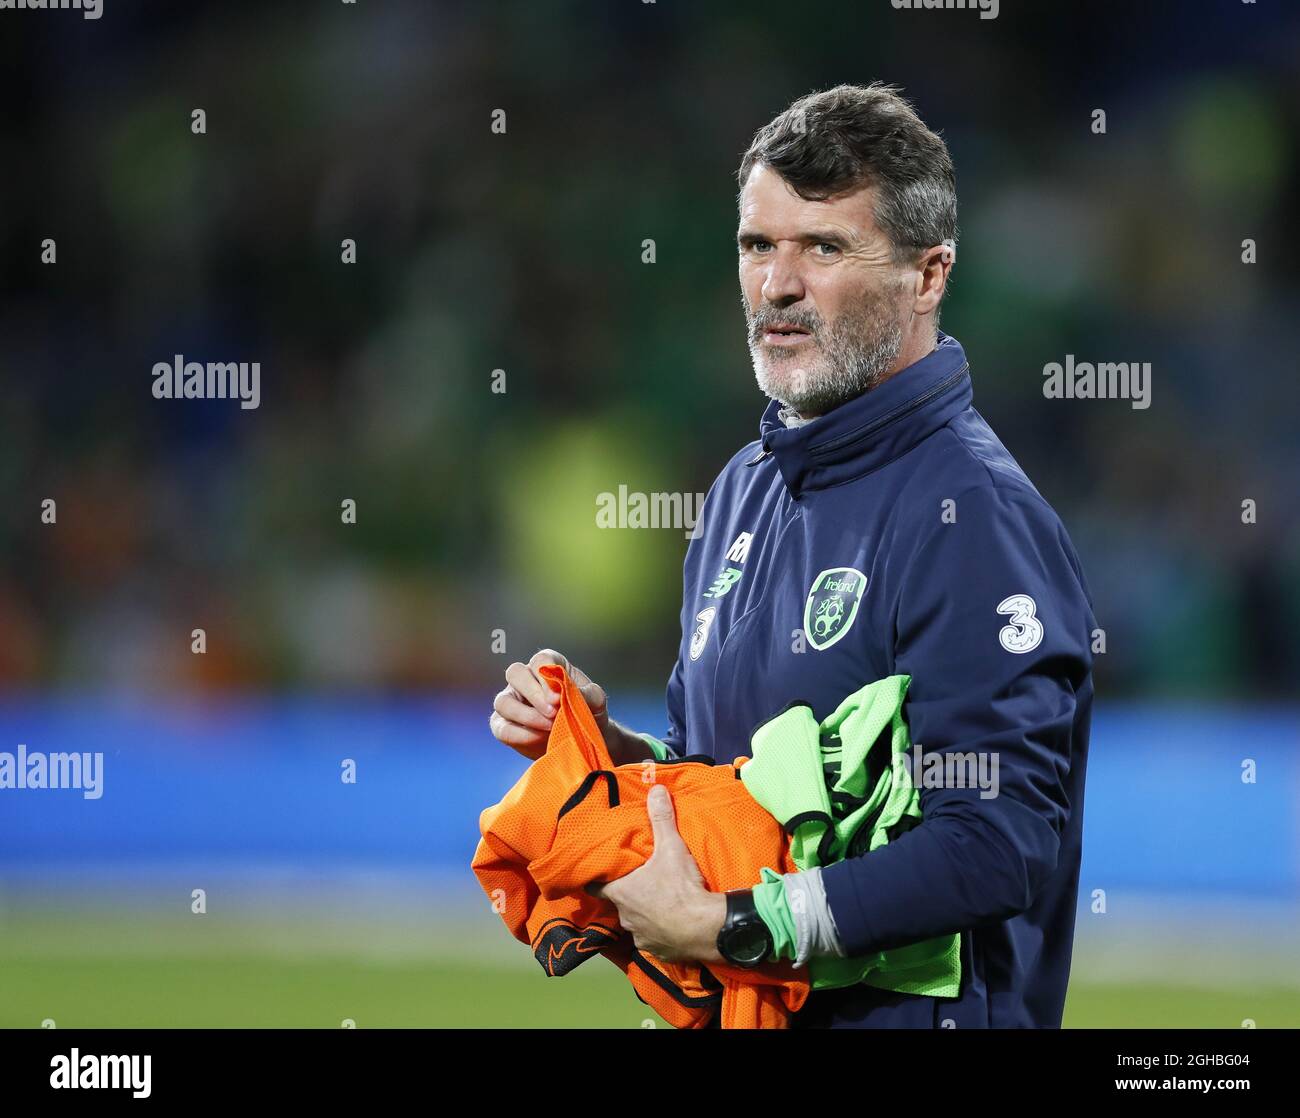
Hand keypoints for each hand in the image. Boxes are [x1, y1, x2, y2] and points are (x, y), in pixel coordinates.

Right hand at [489, 648, 608, 759]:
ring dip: (525, 716)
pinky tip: (539, 738)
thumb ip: (587, 694)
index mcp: (548, 665)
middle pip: (515, 673)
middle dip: (533, 694)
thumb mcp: (596, 701)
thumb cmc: (588, 711)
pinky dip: (519, 735)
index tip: (557, 697)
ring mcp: (512, 701)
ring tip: (549, 727)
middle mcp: (526, 679)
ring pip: (503, 702)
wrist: (583, 738)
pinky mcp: (505, 725)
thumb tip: (567, 694)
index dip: (545, 676)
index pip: (540, 660)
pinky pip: (502, 728)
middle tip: (553, 712)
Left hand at [590, 784, 726, 963]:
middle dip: (627, 894)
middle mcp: (624, 917)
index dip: (596, 879)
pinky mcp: (657, 951)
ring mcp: (640, 937)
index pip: (595, 886)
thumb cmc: (681, 888)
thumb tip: (656, 788)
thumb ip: (661, 819)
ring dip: (644, 914)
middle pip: (618, 903)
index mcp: (621, 893)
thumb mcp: (671, 848)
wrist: (706, 929)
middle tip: (638, 881)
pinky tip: (670, 923)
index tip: (600, 872)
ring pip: (636, 922)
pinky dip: (659, 931)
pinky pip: (653, 939)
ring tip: (657, 902)